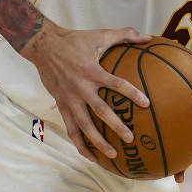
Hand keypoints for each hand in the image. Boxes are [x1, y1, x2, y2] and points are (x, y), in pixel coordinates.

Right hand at [21, 23, 150, 161]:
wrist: (43, 46)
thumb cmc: (74, 40)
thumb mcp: (99, 35)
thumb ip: (124, 34)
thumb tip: (147, 38)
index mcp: (92, 71)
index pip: (115, 83)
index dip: (131, 93)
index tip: (146, 103)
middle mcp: (80, 88)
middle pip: (100, 111)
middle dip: (116, 125)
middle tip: (130, 138)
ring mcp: (69, 99)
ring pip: (83, 126)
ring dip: (97, 142)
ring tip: (113, 154)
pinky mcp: (61, 106)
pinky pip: (71, 130)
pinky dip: (80, 144)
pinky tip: (91, 156)